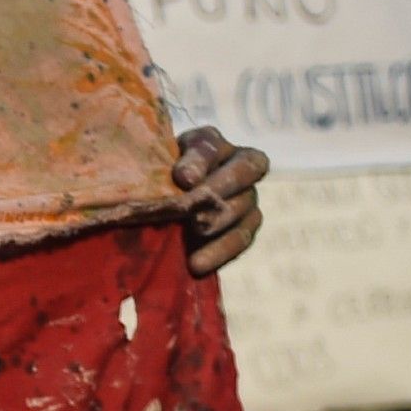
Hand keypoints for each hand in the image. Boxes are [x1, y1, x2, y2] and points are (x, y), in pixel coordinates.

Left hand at [176, 128, 268, 277]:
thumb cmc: (162, 170)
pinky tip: (197, 264)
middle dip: (215, 195)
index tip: (182, 179)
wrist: (163, 195)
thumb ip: (180, 162)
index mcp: (218, 145)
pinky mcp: (244, 228)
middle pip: (240, 178)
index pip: (217, 148)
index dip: (202, 162)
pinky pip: (240, 240)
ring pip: (243, 211)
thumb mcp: (164, 156)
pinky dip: (219, 252)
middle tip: (192, 213)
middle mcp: (243, 170)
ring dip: (219, 225)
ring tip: (195, 236)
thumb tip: (187, 179)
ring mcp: (247, 199)